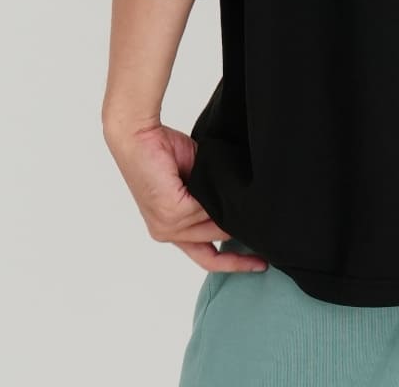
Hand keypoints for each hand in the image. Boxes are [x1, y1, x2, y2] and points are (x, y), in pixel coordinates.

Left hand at [103, 119, 268, 273]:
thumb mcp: (194, 181)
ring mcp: (168, 226)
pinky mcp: (172, 211)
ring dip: (224, 202)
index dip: (234, 263)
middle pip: (217, 239)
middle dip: (236, 224)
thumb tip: (238, 209)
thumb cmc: (162, 152)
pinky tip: (209, 174)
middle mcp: (167, 233)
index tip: (260, 263)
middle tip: (259, 213)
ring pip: (215, 224)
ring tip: (225, 179)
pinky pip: (207, 207)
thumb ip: (210, 200)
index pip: (206, 257)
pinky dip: (213, 191)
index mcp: (171, 229)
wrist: (138, 136)